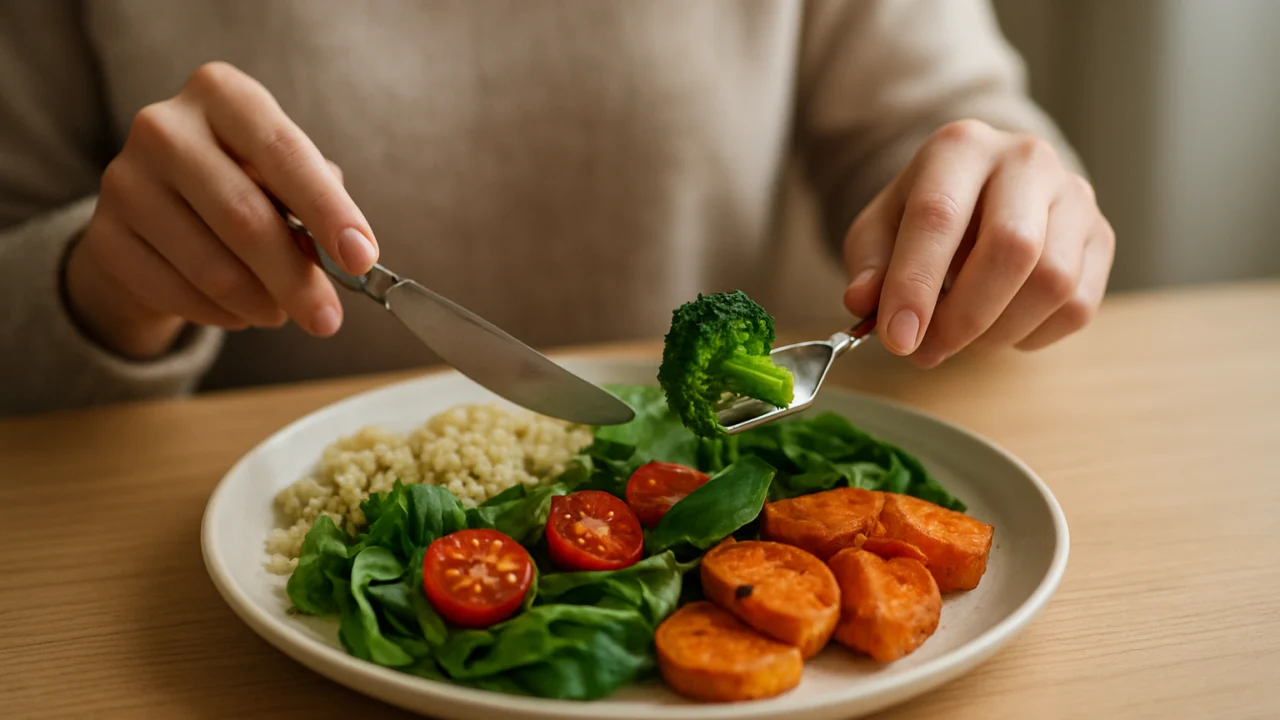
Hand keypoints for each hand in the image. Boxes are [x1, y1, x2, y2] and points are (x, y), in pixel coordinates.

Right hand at [63, 62, 376, 359]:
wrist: (154, 213)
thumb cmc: (242, 187)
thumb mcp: (281, 176)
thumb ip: (315, 203)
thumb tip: (346, 253)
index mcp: (221, 94)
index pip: (284, 152)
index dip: (328, 211)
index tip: (362, 258)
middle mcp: (164, 127)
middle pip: (245, 217)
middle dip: (296, 279)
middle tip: (328, 321)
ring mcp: (124, 180)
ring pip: (213, 267)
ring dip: (262, 304)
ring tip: (281, 311)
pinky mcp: (104, 237)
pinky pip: (179, 294)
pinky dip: (223, 315)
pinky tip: (239, 310)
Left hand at [841, 119, 1114, 366]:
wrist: (983, 191)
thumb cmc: (927, 214)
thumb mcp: (880, 230)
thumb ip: (869, 266)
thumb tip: (865, 304)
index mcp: (960, 147)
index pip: (938, 216)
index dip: (916, 285)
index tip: (898, 338)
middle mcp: (1026, 160)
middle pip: (1012, 247)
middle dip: (965, 316)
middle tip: (927, 351)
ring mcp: (1074, 195)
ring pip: (1052, 282)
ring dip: (998, 331)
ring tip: (961, 338)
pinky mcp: (1101, 236)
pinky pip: (1077, 305)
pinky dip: (1031, 335)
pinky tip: (999, 327)